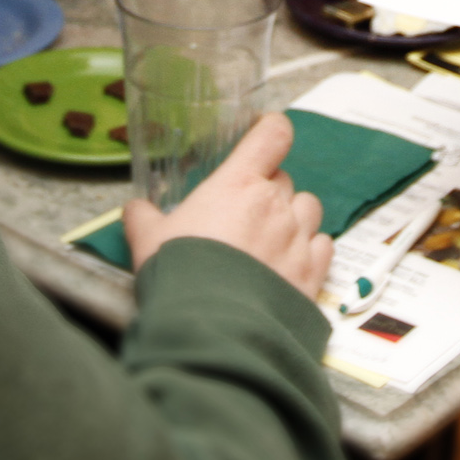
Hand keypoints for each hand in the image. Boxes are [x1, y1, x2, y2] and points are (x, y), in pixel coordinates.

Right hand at [124, 112, 332, 298]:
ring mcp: (299, 238)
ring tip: (270, 240)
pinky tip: (290, 266)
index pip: (273, 134)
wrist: (210, 327)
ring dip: (294, 217)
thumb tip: (135, 209)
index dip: (270, 131)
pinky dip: (311, 251)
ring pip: (310, 209)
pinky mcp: (313, 273)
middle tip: (244, 213)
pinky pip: (323, 247)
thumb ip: (143, 217)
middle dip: (268, 190)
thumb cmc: (179, 273)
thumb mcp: (147, 239)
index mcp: (239, 183)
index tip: (261, 140)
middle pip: (284, 178)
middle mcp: (276, 204)